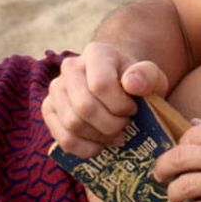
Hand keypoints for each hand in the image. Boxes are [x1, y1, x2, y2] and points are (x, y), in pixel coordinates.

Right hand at [42, 41, 168, 157]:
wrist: (118, 86)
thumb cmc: (136, 83)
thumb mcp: (151, 77)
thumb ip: (148, 76)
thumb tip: (131, 84)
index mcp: (96, 52)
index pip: (100, 84)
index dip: (120, 106)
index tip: (133, 109)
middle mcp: (70, 66)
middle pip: (84, 107)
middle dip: (110, 125)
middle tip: (125, 126)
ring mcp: (56, 88)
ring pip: (72, 124)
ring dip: (99, 137)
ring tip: (115, 135)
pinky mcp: (49, 109)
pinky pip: (63, 138)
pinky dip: (85, 149)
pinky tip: (100, 144)